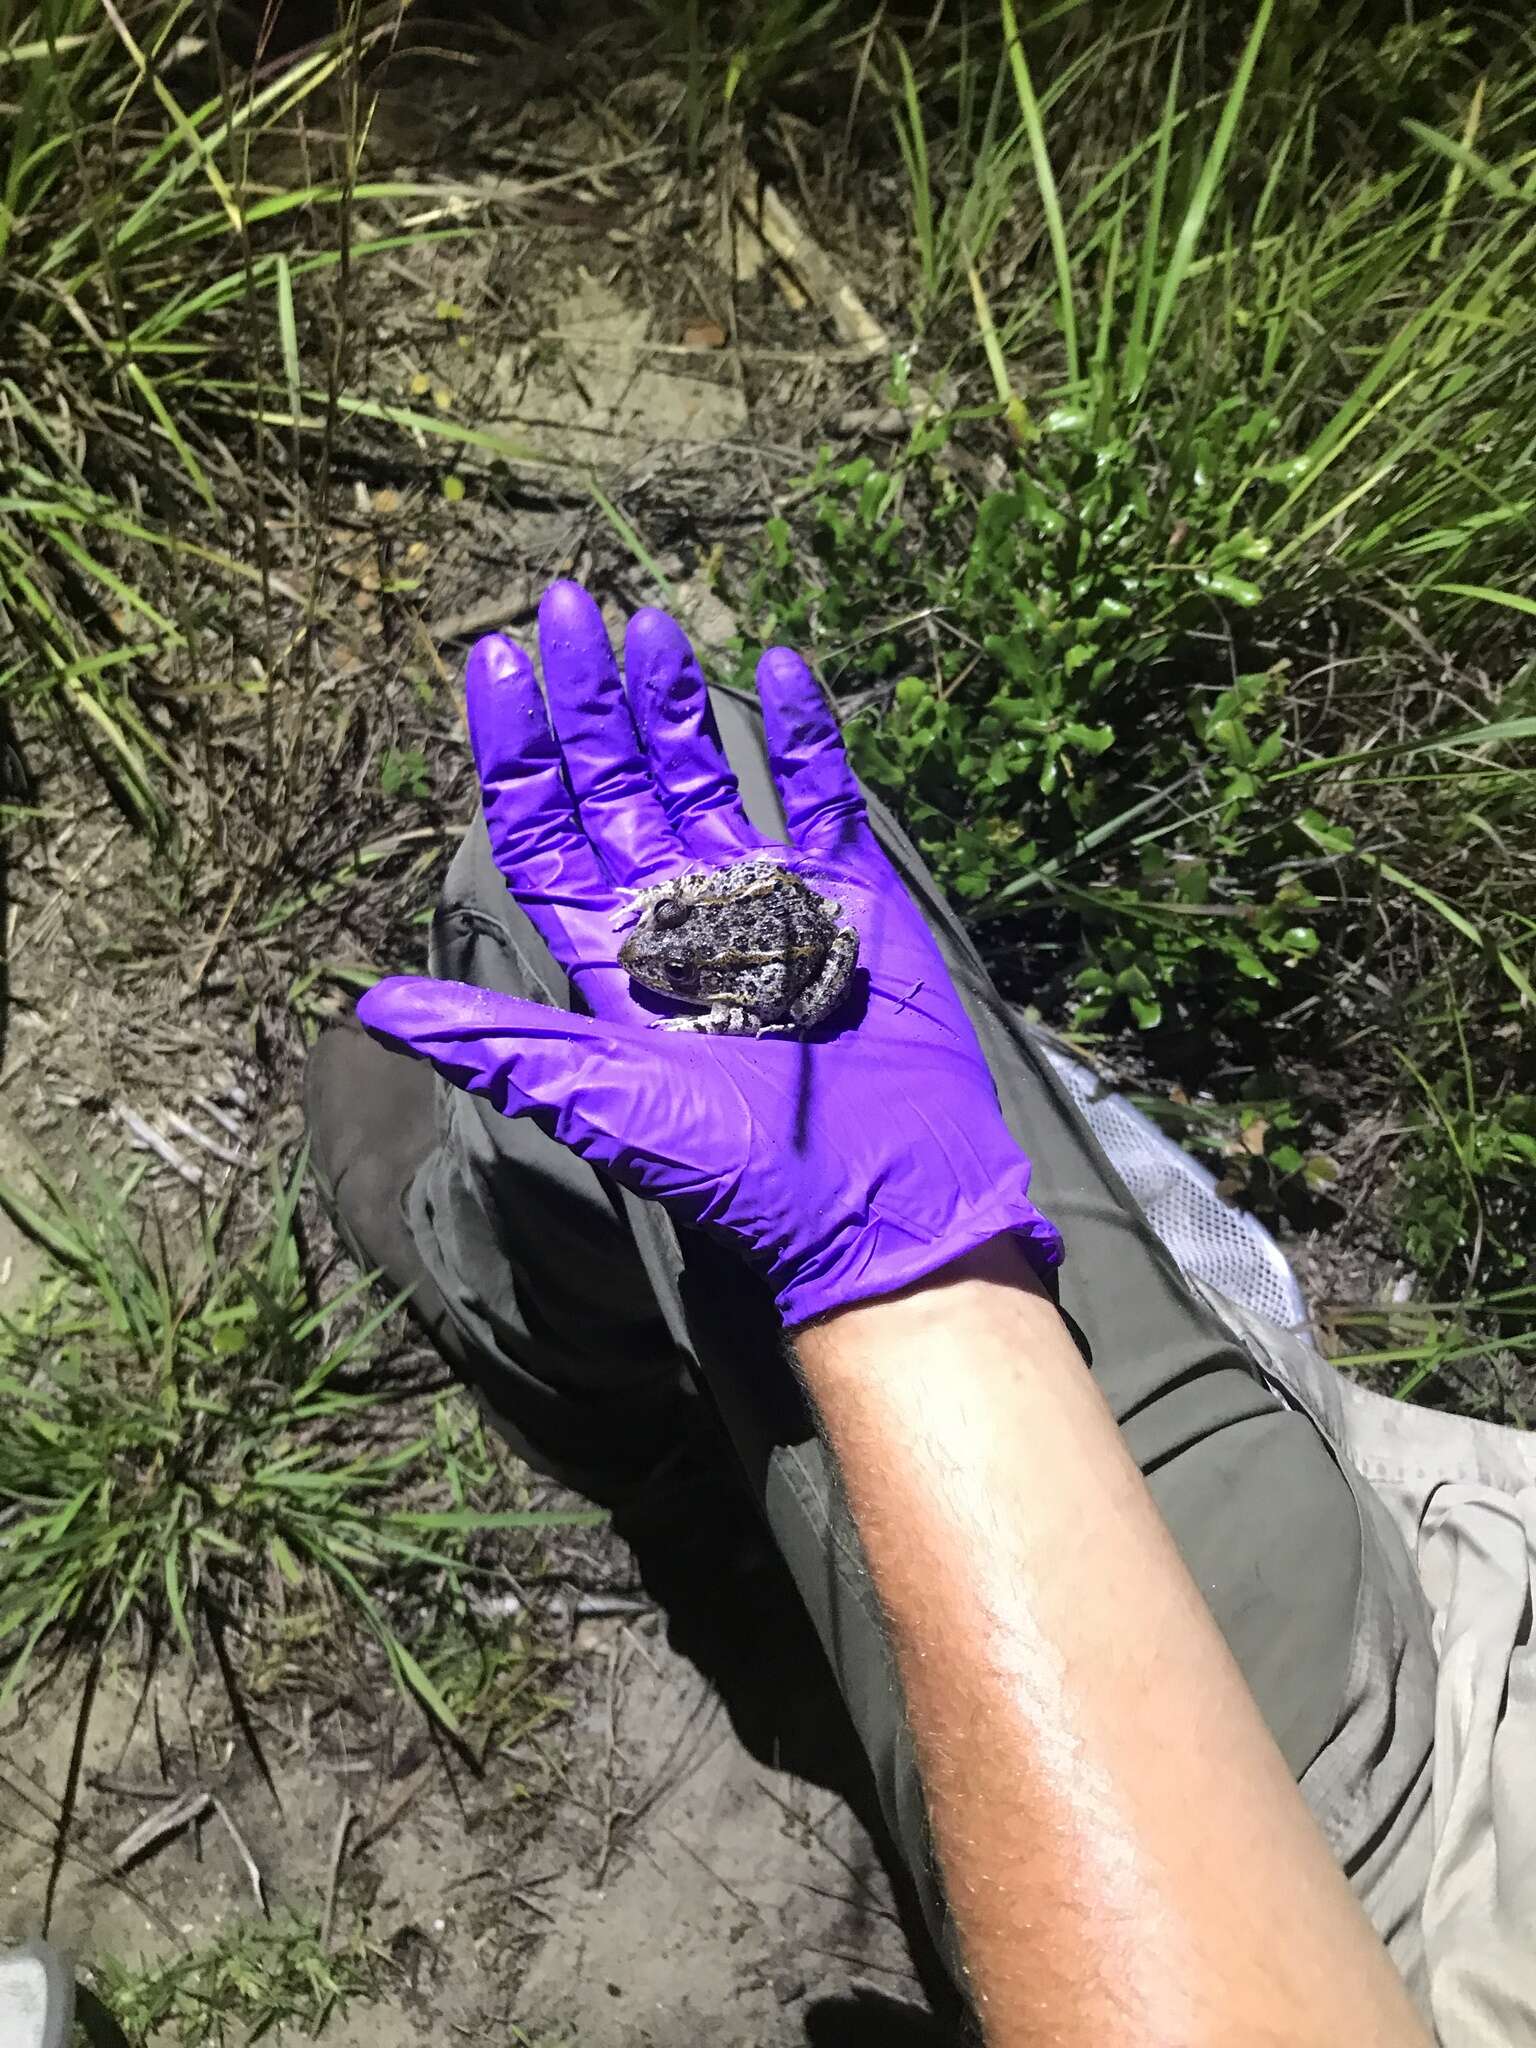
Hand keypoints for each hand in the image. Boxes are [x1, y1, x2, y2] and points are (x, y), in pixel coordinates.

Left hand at [357, 581, 1060, 1324]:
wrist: (881, 1194)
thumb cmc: (739, 1163)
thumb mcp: (609, 1103)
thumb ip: (503, 1045)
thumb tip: (371, 1009)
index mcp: (612, 953)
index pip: (544, 829)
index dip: (515, 748)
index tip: (491, 662)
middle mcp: (678, 911)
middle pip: (617, 782)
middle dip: (588, 697)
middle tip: (565, 603)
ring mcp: (767, 894)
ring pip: (707, 775)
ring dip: (675, 705)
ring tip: (648, 626)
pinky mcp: (848, 892)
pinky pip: (821, 795)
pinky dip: (804, 734)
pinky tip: (780, 667)